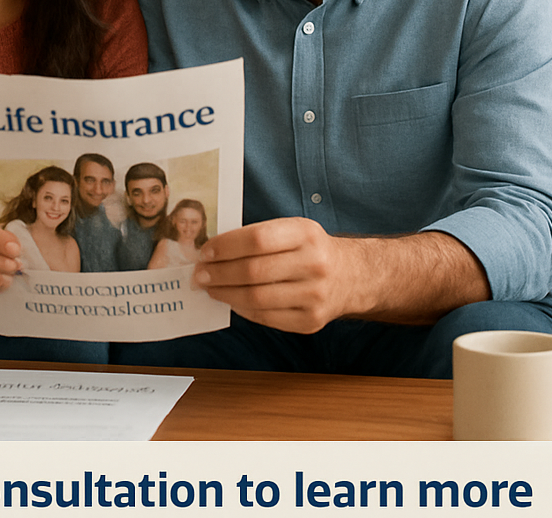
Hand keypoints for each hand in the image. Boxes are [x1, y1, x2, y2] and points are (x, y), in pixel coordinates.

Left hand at [193, 219, 490, 331]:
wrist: (353, 276)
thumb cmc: (310, 248)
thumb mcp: (292, 229)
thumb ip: (258, 236)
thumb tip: (212, 251)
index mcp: (305, 233)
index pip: (256, 239)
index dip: (225, 246)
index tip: (204, 252)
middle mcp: (314, 264)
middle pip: (253, 271)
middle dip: (219, 273)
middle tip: (199, 275)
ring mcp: (315, 296)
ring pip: (257, 297)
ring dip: (226, 294)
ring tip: (211, 288)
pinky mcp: (311, 321)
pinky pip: (266, 317)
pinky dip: (243, 309)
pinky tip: (233, 301)